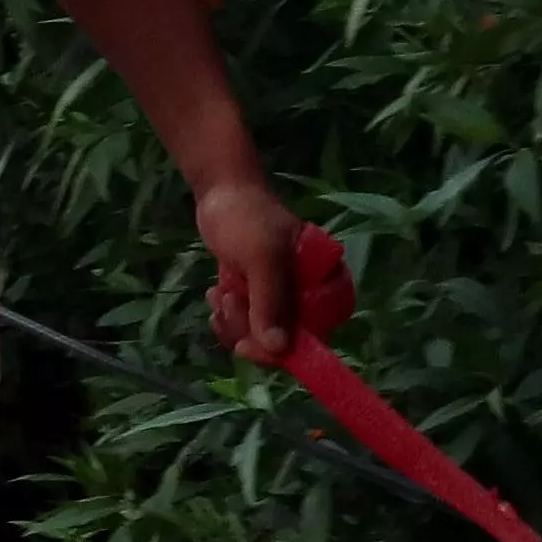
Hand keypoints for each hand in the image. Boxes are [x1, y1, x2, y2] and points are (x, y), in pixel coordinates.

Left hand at [195, 174, 346, 365]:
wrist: (220, 193)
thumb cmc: (248, 216)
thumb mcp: (262, 256)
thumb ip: (271, 301)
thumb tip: (279, 349)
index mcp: (325, 279)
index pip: (323, 328)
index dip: (294, 347)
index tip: (257, 344)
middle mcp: (308, 293)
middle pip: (289, 340)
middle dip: (252, 332)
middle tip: (230, 304)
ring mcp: (281, 297)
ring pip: (263, 337)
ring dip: (235, 324)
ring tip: (220, 295)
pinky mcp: (257, 297)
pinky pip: (246, 326)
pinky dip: (227, 319)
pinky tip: (215, 295)